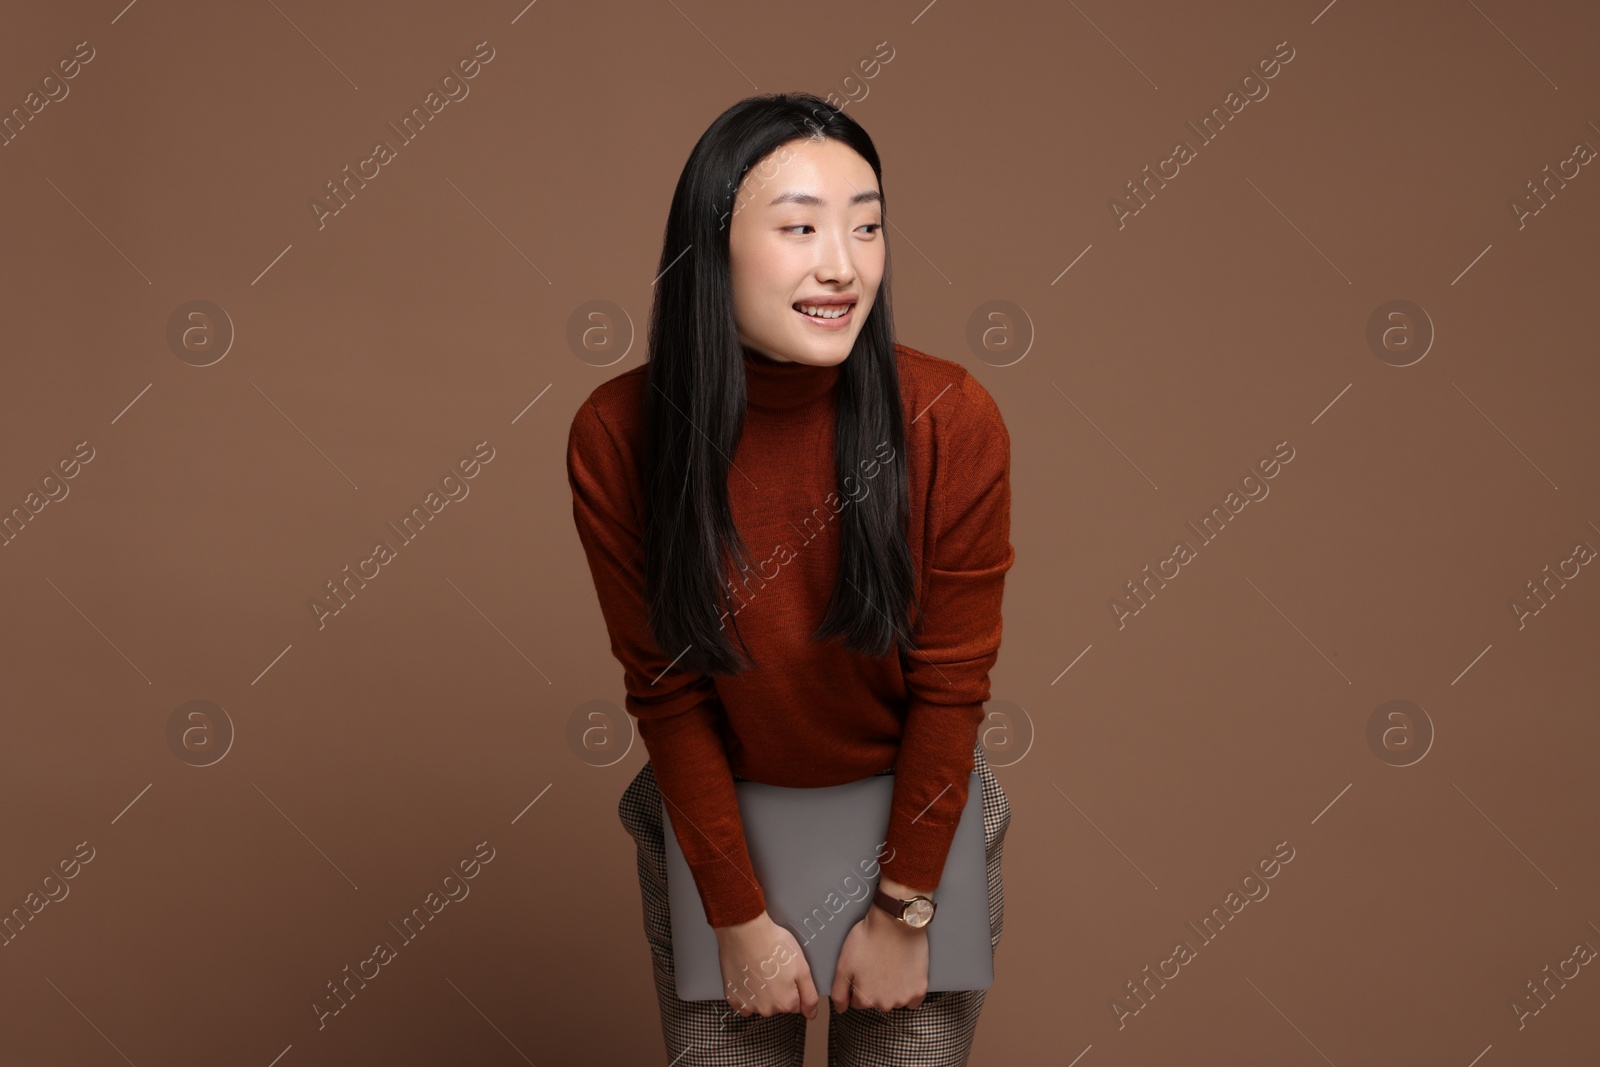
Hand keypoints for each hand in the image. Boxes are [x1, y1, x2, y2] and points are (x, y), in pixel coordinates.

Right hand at [713, 910, 818, 1019]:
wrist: (745, 931)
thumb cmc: (774, 945)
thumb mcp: (802, 968)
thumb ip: (809, 996)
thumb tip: (811, 1015)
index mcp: (785, 1003)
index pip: (796, 1004)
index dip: (793, 986)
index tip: (786, 971)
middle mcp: (766, 1009)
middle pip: (778, 1005)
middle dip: (778, 989)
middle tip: (773, 967)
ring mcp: (747, 1005)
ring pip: (761, 1004)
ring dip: (762, 992)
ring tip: (759, 969)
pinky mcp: (732, 997)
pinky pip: (743, 1002)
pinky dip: (746, 993)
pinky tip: (748, 976)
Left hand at [829, 888, 929, 1013]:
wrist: (896, 922)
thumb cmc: (869, 939)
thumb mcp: (843, 964)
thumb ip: (839, 992)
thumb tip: (841, 1010)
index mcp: (865, 999)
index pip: (858, 1001)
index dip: (859, 983)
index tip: (864, 968)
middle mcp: (885, 1004)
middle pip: (877, 1001)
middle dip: (875, 987)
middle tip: (877, 964)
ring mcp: (904, 998)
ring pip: (894, 1000)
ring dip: (892, 988)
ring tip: (891, 964)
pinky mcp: (920, 990)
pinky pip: (912, 999)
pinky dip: (909, 988)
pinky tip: (904, 972)